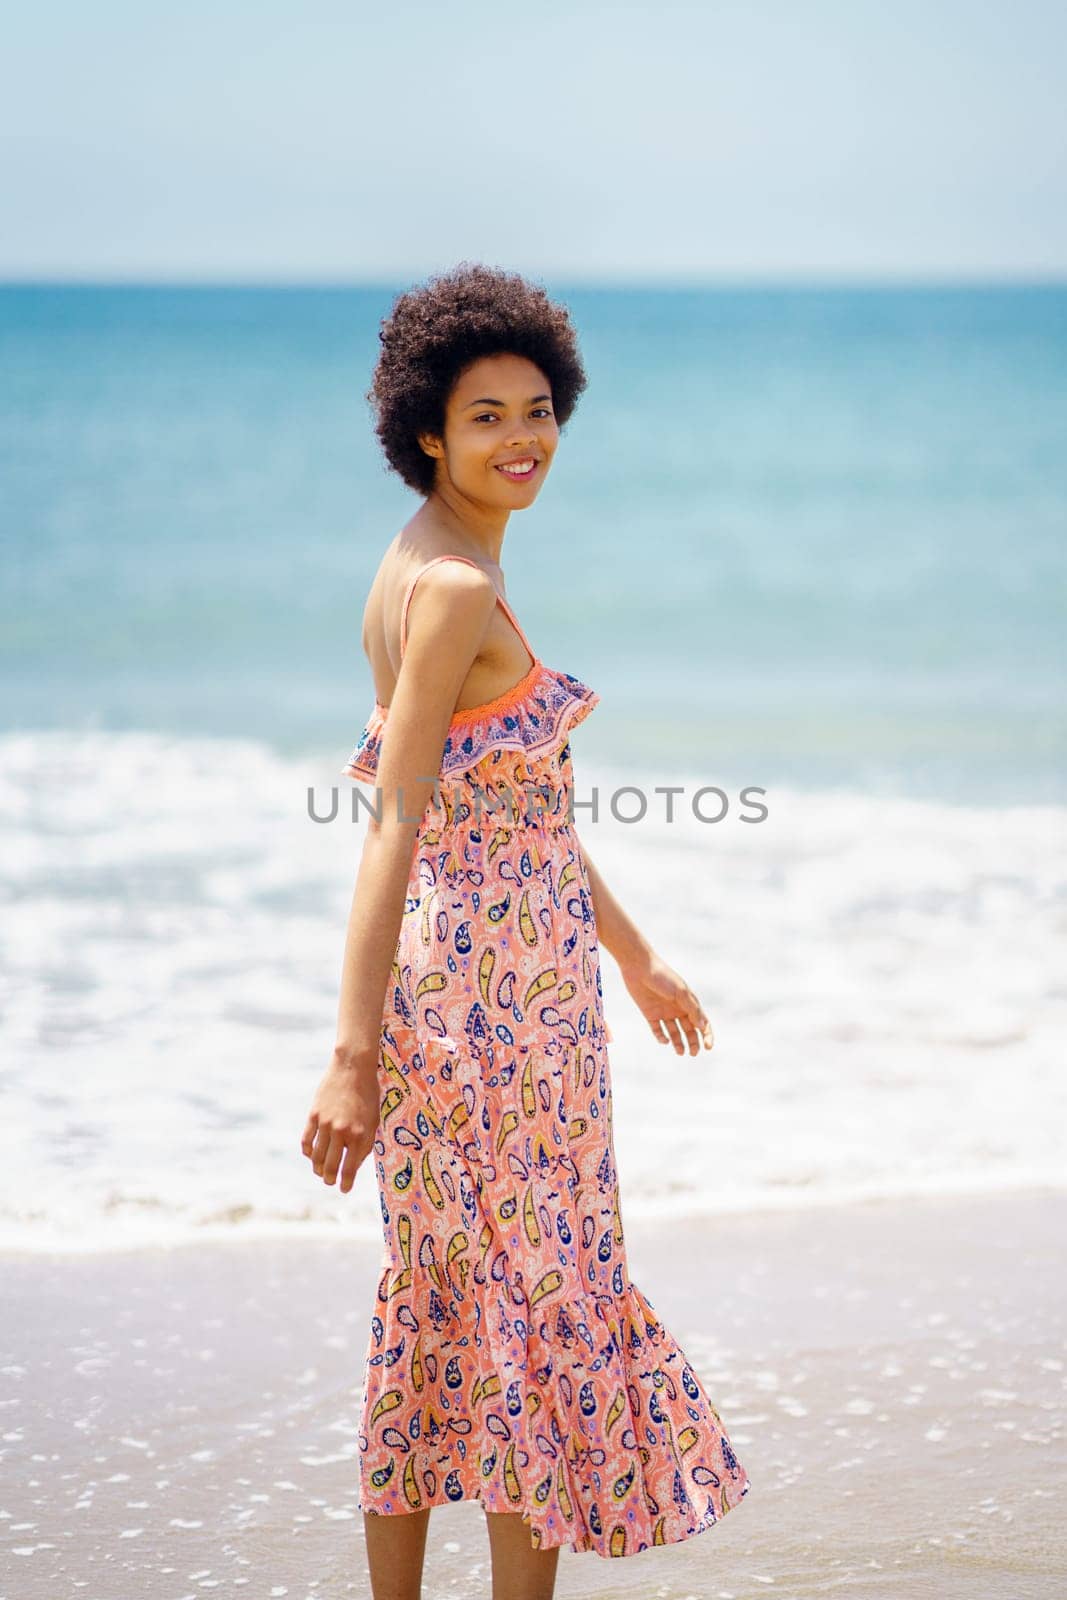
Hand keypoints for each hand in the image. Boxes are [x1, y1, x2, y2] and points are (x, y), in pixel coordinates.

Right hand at [300, 1051, 381, 1192]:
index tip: (345, 1189)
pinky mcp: (314, 1115)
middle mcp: (342, 1131)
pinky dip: (308, 1152)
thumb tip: (354, 1164)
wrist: (353, 1067)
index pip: (349, 1168)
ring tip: (322, 1172)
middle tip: (331, 1182)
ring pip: (317, 1157)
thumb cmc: (368, 1094)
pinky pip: (307, 1141)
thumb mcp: (373, 1120)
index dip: (346, 1182)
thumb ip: (365, 1142)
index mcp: (360, 1134)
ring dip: (318, 1169)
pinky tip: (312, 1155)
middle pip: (331, 1167)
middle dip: (330, 1179)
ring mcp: (326, 1123)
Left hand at [618, 949, 713, 1055]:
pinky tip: (664, 1040)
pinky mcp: (650, 1014)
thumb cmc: (663, 977)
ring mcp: (664, 1012)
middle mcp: (678, 1008)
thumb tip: (704, 1027)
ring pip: (674, 1032)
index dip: (707, 1035)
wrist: (638, 967)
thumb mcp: (680, 992)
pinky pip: (658, 1030)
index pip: (702, 1022)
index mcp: (689, 1002)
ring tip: (680, 1052)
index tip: (708, 1047)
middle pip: (689, 1030)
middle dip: (693, 1042)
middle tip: (693, 1053)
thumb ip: (692, 1009)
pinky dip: (661, 1037)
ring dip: (679, 1043)